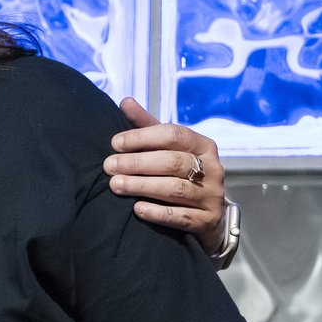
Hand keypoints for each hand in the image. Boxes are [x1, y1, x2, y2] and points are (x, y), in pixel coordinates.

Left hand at [108, 99, 226, 253]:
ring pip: (175, 189)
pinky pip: (180, 216)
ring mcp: (211, 196)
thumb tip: (125, 101)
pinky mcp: (206, 220)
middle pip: (173, 162)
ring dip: (142, 186)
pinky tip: (137, 209)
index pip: (174, 134)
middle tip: (109, 166)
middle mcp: (212, 169)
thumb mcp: (170, 148)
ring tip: (116, 185)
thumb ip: (148, 127)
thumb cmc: (182, 174)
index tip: (115, 143)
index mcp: (203, 145)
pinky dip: (157, 212)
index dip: (142, 137)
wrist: (208, 215)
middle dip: (137, 163)